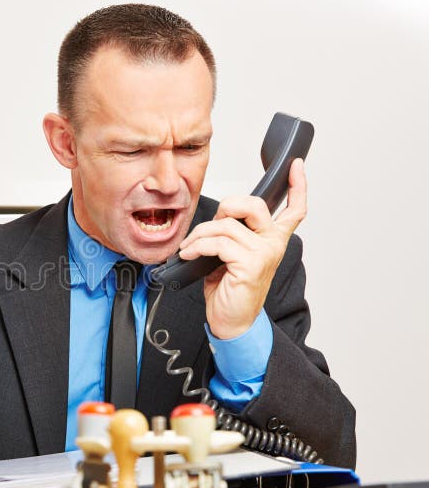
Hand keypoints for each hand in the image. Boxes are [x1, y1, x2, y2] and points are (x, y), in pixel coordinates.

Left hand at [178, 158, 307, 338]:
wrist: (230, 321)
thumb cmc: (229, 289)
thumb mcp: (230, 255)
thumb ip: (232, 233)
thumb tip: (216, 219)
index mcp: (272, 239)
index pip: (294, 209)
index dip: (298, 185)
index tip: (296, 166)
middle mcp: (273, 244)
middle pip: (252, 205)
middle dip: (224, 207)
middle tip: (208, 227)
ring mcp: (264, 253)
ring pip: (226, 225)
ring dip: (199, 234)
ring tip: (189, 248)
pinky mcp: (250, 264)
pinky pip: (217, 242)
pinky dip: (197, 246)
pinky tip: (189, 254)